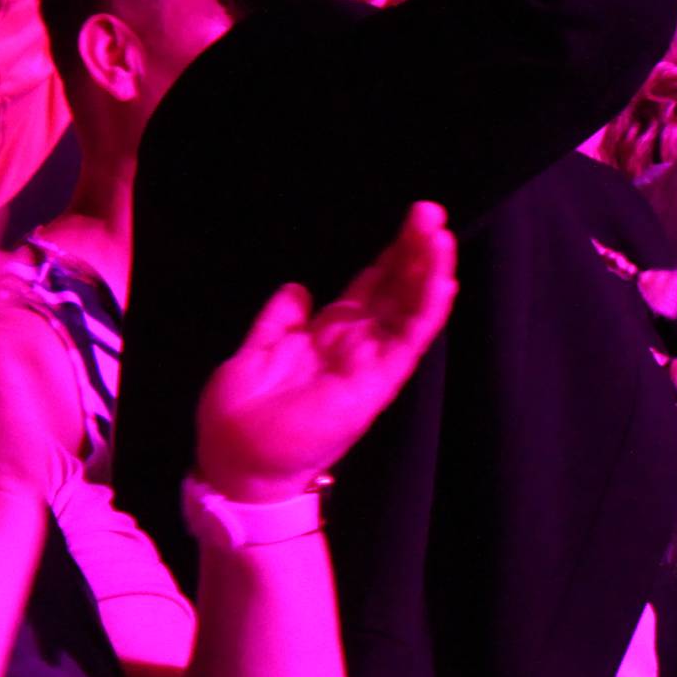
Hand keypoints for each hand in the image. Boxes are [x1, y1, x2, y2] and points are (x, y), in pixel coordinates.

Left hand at [195, 202, 457, 503]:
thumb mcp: (253, 352)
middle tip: (432, 212)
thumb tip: (298, 286)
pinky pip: (409, 343)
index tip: (413, 221)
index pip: (372, 286)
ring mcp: (370, 363)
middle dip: (416, 251)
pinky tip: (441, 281)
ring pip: (410, 310)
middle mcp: (357, 345)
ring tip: (442, 235)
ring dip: (429, 273)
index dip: (393, 254)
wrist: (234, 463)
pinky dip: (427, 312)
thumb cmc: (237, 416)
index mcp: (329, 335)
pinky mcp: (376, 383)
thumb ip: (279, 320)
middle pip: (397, 290)